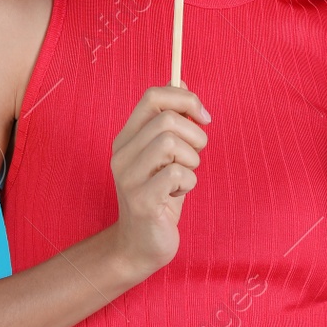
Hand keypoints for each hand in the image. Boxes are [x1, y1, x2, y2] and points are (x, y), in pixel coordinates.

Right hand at [107, 85, 209, 275]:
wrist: (140, 246)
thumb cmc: (159, 196)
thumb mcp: (165, 155)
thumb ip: (170, 121)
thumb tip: (179, 80)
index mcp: (127, 137)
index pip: (152, 96)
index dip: (185, 99)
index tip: (204, 116)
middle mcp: (122, 154)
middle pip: (167, 119)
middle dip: (195, 135)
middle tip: (196, 155)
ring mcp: (128, 177)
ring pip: (171, 143)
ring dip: (192, 160)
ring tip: (185, 177)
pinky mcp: (141, 200)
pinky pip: (177, 174)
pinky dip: (189, 182)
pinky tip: (179, 193)